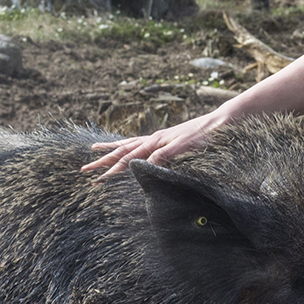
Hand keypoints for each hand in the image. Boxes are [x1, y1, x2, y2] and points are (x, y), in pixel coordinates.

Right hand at [81, 111, 230, 178]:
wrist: (219, 123)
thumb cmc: (204, 136)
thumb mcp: (185, 147)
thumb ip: (165, 155)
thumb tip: (144, 165)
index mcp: (155, 142)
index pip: (128, 159)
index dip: (112, 171)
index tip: (98, 180)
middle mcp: (153, 139)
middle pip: (122, 151)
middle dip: (103, 162)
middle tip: (84, 170)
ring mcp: (158, 137)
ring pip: (127, 144)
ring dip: (110, 150)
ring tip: (93, 149)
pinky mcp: (164, 138)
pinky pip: (139, 141)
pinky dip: (127, 144)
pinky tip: (124, 146)